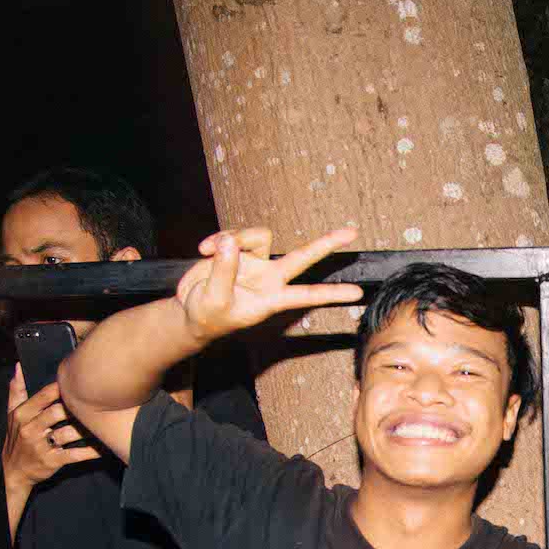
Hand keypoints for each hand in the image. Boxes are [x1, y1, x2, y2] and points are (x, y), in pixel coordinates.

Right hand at [2, 365, 99, 491]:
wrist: (13, 472)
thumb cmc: (16, 440)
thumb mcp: (11, 415)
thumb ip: (16, 391)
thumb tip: (18, 368)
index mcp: (22, 414)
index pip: (44, 396)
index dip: (63, 388)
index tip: (80, 382)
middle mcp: (30, 428)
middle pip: (58, 412)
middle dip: (77, 408)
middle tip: (97, 401)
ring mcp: (40, 446)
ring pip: (68, 433)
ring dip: (87, 428)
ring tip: (103, 422)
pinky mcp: (51, 461)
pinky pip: (74, 454)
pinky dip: (90, 451)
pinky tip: (103, 447)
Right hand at [175, 227, 363, 344]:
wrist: (190, 311)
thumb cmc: (207, 316)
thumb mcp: (214, 299)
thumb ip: (224, 271)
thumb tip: (230, 242)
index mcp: (271, 298)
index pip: (307, 295)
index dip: (331, 294)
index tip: (358, 294)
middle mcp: (269, 278)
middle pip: (303, 257)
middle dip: (326, 244)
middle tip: (353, 233)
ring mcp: (255, 262)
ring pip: (259, 236)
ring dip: (235, 238)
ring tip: (208, 252)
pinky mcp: (238, 250)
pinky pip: (235, 234)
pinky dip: (217, 238)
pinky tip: (203, 249)